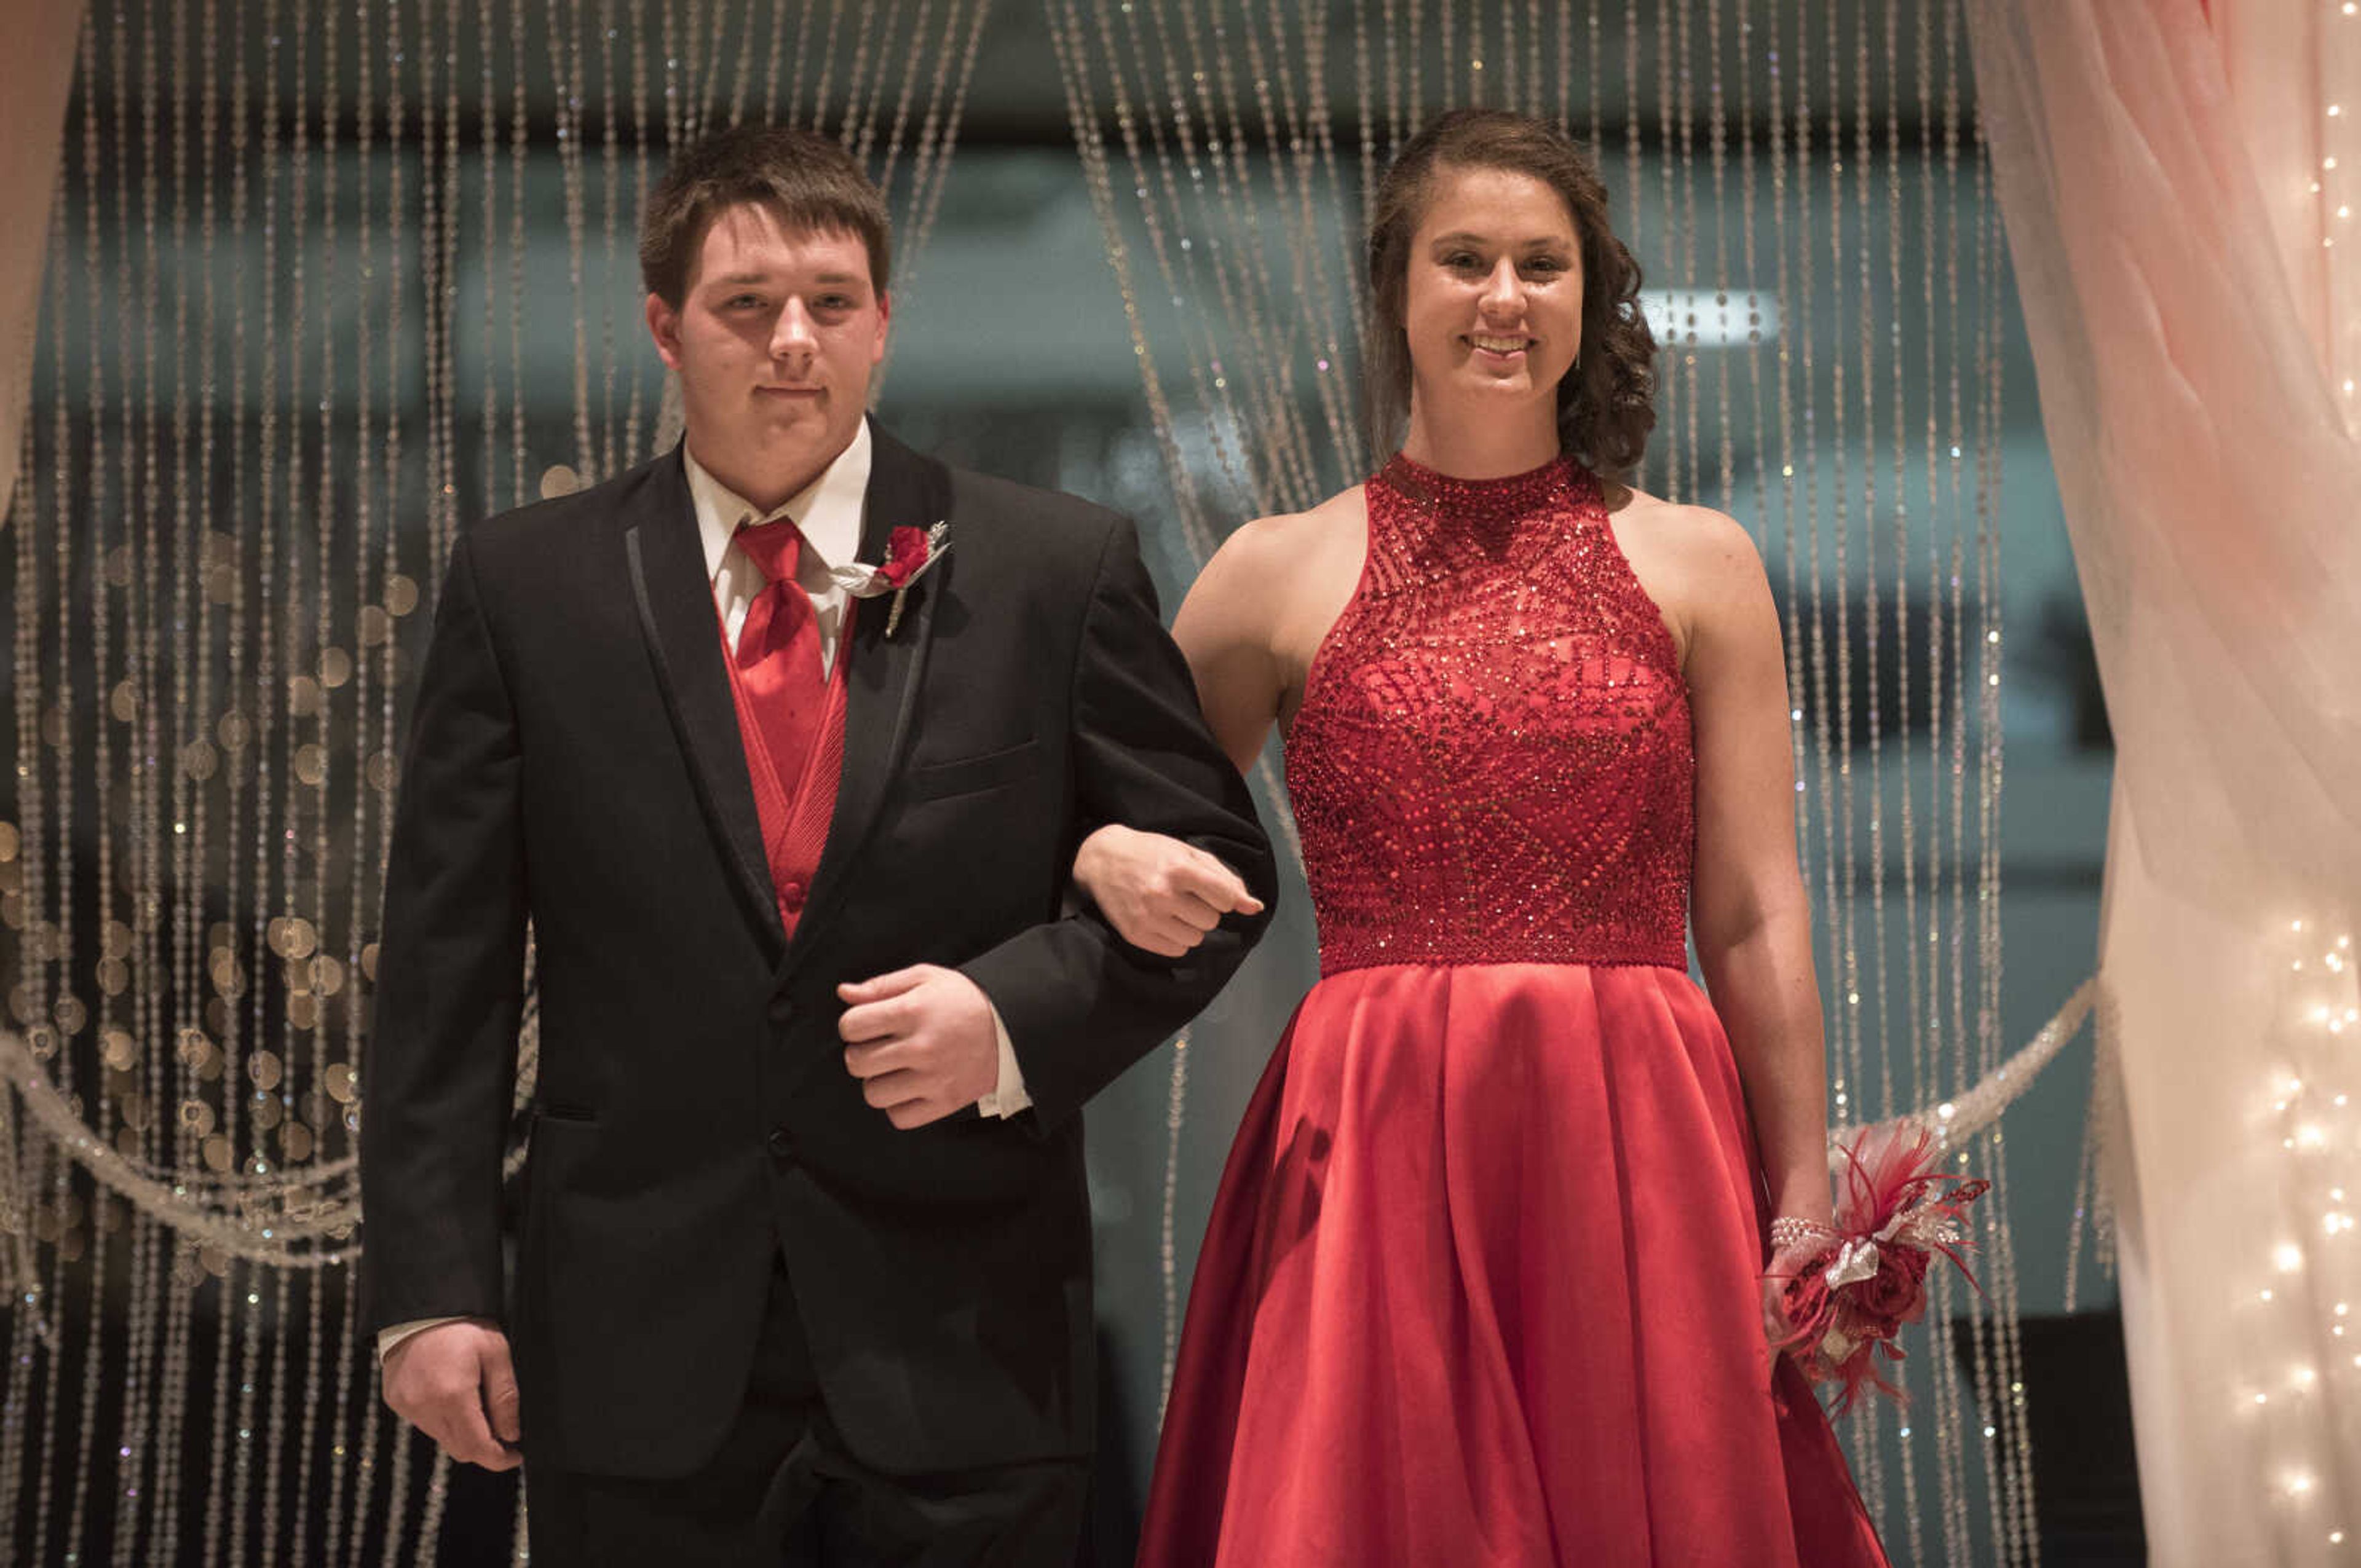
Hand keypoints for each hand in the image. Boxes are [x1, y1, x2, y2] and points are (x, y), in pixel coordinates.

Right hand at [381, 1318, 521, 1470]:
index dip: (500, 1459)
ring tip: (479, 1405)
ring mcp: (407, 1406)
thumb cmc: (463, 1325)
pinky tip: (453, 1395)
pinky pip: (425, 1424)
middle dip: (484, 1447)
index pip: (478, 1448)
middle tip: (505, 1432)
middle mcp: (424, 1407)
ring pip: (442, 1438)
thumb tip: (512, 1434)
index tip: (516, 1455)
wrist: (421, 1306)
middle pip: (460, 1450)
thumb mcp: (497, 1354)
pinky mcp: (396, 1401)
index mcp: (452, 1396)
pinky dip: (443, 1420)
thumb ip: (505, 1398)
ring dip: (463, 1432)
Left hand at [837, 964, 1000, 1128]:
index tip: (867, 1025)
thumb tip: (844, 993)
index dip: (853, 1024)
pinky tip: (908, 1087)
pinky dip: (898, 1106)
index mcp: (913, 1011)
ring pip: (874, 1094)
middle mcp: (921, 1047)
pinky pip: (900, 1117)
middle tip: (880, 1047)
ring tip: (894, 1069)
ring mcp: (933, 1078)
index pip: (851, 1026)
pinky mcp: (945, 1102)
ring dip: (877, 1081)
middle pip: (856, 1062)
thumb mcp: (926, 978)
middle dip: (861, 1053)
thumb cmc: (965, 999)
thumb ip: (882, 985)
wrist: (1012, 1027)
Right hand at [1072, 824, 1263, 957]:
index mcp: (1179, 869)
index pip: (1225, 898)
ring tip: (1173, 909)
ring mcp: (1147, 917)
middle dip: (1204, 910)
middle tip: (1185, 896)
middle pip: (1211, 921)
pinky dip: (1176, 939)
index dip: (1224, 897)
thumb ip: (1226, 879)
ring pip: (1196, 939)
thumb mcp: (1189, 854)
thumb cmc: (1152, 853)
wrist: (1102, 859)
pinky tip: (1162, 921)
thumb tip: (1254, 907)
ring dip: (1190, 927)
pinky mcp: (1135, 935)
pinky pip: (1176, 951)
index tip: (1213, 892)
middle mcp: (1162, 894)